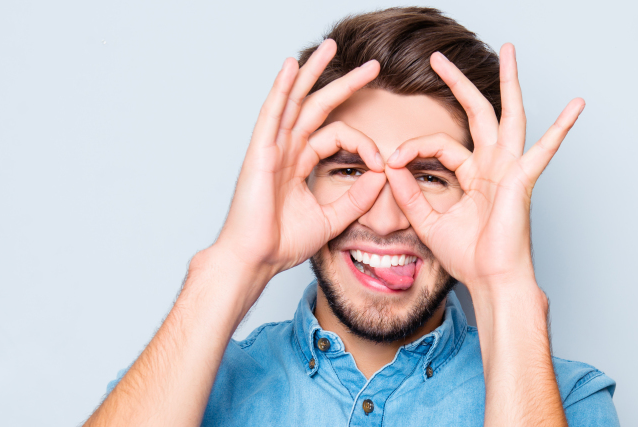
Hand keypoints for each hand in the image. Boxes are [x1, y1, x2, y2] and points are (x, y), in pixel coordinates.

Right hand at [208, 40, 387, 290]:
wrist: (255, 260)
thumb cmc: (282, 243)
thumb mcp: (332, 219)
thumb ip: (356, 198)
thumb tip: (382, 176)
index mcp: (299, 163)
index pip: (337, 136)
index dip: (363, 144)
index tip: (381, 163)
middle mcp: (285, 149)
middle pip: (317, 105)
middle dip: (344, 83)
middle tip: (372, 66)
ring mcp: (271, 148)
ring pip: (296, 99)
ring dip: (314, 71)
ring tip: (332, 47)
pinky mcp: (260, 152)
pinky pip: (272, 113)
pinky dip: (282, 87)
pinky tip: (291, 65)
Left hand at [384, 44, 583, 292]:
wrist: (490, 280)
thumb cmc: (467, 257)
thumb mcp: (427, 221)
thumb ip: (409, 192)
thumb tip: (390, 165)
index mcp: (474, 174)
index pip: (441, 145)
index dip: (413, 147)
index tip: (391, 161)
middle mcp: (494, 165)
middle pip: (478, 112)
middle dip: (458, 83)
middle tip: (437, 57)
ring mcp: (511, 169)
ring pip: (510, 115)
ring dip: (509, 82)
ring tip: (510, 52)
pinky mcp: (523, 179)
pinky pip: (544, 149)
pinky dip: (561, 127)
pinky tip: (576, 106)